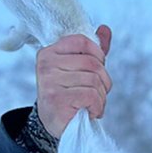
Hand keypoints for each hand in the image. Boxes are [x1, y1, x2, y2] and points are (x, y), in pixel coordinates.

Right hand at [35, 24, 112, 138]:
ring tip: (91, 105)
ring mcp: (50, 82)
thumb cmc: (68, 94)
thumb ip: (92, 51)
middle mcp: (46, 65)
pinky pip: (91, 96)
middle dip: (103, 81)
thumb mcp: (79, 70)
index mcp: (49, 52)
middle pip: (92, 63)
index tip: (98, 69)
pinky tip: (89, 112)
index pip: (82, 41)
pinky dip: (97, 107)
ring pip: (94, 81)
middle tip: (97, 93)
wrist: (55, 123)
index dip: (98, 55)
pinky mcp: (56, 99)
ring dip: (101, 97)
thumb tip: (105, 29)